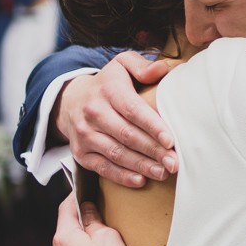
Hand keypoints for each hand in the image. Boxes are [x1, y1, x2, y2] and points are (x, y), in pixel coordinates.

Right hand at [55, 54, 177, 187]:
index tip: (170, 140)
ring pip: (116, 153)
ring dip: (141, 165)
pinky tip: (141, 180)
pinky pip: (102, 168)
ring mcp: (84, 134)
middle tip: (174, 162)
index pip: (132, 110)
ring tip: (163, 172)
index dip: (152, 126)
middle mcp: (93, 112)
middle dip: (152, 151)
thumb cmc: (108, 84)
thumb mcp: (122, 65)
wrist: (71, 101)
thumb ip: (142, 66)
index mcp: (108, 90)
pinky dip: (122, 176)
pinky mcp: (80, 153)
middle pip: (127, 135)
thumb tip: (161, 69)